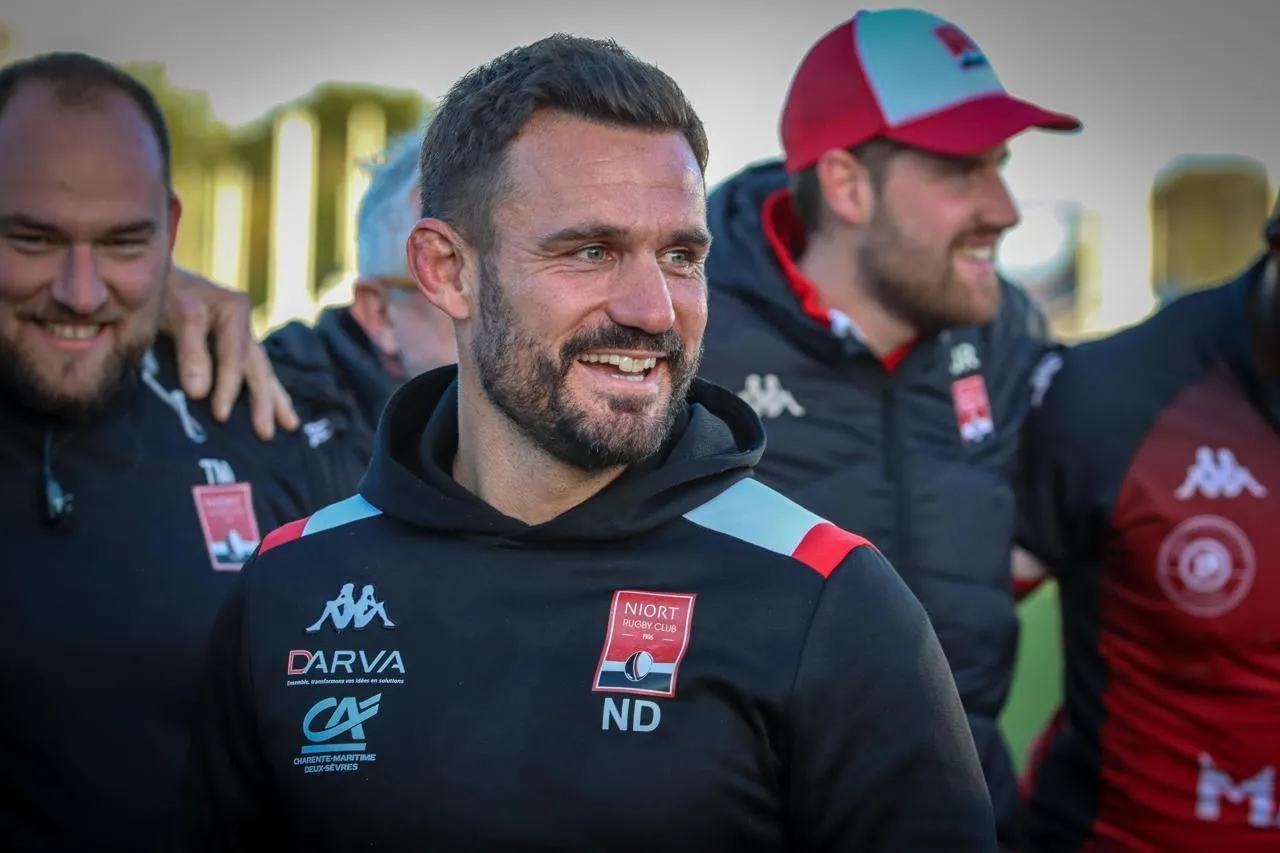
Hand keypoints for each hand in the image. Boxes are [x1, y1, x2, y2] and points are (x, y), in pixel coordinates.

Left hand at [162, 267, 299, 439]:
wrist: (148, 273)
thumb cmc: (156, 292)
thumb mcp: (170, 311)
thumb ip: (189, 348)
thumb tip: (201, 392)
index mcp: (233, 308)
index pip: (234, 355)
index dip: (229, 386)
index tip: (220, 415)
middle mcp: (244, 321)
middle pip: (256, 365)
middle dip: (262, 400)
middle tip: (265, 433)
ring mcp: (241, 333)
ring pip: (262, 369)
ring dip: (273, 399)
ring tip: (289, 425)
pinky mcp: (233, 343)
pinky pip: (255, 369)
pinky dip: (268, 390)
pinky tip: (279, 411)